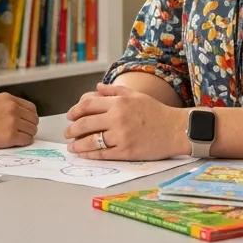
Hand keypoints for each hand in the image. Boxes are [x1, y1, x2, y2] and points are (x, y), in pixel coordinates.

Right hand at [0, 92, 38, 149]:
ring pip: (32, 130)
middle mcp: (12, 107)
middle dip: (29, 127)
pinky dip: (23, 143)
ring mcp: (12, 121)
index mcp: (8, 98)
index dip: (29, 118)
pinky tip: (14, 144)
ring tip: (15, 139)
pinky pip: (26, 140)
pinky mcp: (10, 135)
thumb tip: (20, 118)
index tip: (25, 125)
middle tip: (21, 134)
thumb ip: (7, 108)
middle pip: (34, 120)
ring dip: (26, 136)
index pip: (31, 108)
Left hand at [64, 82, 186, 160]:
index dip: (75, 111)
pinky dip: (91, 155)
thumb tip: (96, 87)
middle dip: (72, 129)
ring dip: (78, 145)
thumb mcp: (135, 95)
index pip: (88, 105)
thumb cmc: (155, 111)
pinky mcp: (127, 152)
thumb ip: (113, 91)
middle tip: (67, 133)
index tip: (70, 116)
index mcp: (119, 102)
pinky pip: (103, 154)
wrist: (175, 129)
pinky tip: (85, 155)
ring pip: (92, 141)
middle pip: (86, 123)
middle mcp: (118, 118)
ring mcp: (122, 136)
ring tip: (72, 147)